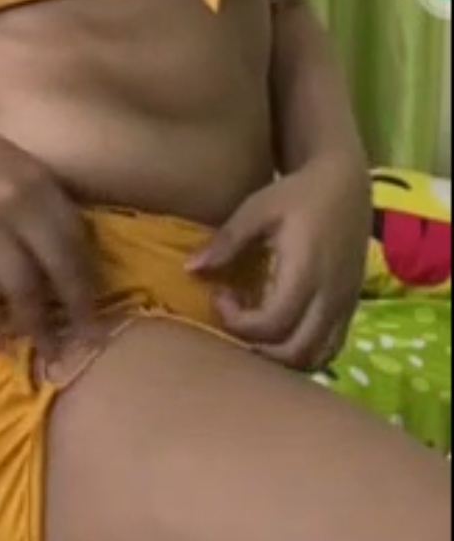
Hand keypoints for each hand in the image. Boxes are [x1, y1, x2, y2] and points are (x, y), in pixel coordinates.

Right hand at [0, 95, 97, 359]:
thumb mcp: (4, 160)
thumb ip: (30, 196)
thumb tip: (49, 244)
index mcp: (38, 180)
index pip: (79, 238)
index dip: (91, 276)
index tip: (99, 305)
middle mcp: (20, 202)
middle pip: (61, 268)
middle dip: (78, 311)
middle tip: (87, 343)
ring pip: (23, 286)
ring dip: (36, 325)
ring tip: (43, 351)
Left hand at [186, 156, 372, 369]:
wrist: (344, 183)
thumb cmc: (297, 193)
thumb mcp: (257, 209)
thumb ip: (226, 241)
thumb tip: (190, 269)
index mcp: (306, 272)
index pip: (271, 324)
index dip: (238, 322)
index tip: (220, 295)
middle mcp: (330, 296)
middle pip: (295, 352)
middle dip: (258, 349)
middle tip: (235, 322)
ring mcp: (345, 305)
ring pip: (316, 357)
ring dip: (281, 357)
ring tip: (256, 331)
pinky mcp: (351, 306)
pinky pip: (331, 348)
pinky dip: (303, 352)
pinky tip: (281, 331)